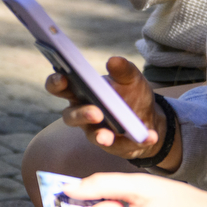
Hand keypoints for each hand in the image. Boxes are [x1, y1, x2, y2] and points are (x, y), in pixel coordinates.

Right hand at [47, 55, 179, 165]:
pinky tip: (150, 136)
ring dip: (100, 135)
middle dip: (81, 115)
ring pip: (92, 135)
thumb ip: (123, 70)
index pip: (59, 87)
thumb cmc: (132, 95)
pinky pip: (123, 146)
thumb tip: (114, 60)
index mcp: (81, 92)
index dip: (56, 83)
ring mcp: (96, 132)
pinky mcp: (113, 146)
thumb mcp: (131, 79)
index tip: (62, 78)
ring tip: (110, 135)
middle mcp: (82, 114)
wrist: (150, 119)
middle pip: (70, 116)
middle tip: (95, 112)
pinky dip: (137, 141)